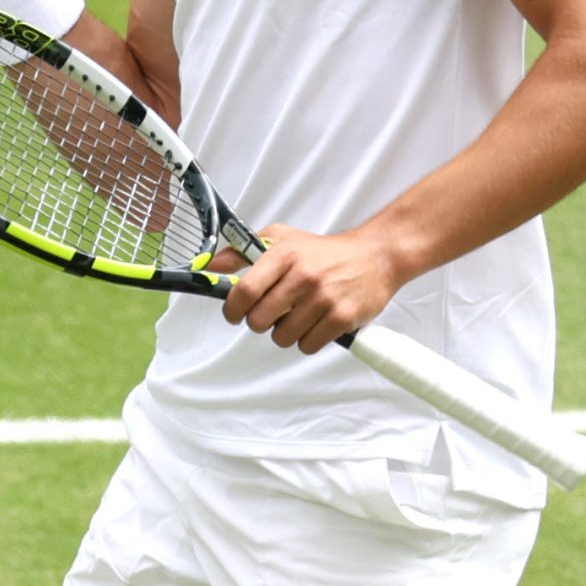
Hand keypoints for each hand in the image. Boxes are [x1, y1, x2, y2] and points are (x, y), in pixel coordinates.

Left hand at [219, 226, 403, 354]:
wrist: (375, 256)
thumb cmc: (322, 251)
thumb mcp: (281, 239)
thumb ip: (242, 252)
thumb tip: (210, 267)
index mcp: (284, 255)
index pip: (245, 291)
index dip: (233, 309)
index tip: (234, 313)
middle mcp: (303, 276)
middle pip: (259, 321)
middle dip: (260, 323)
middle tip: (271, 314)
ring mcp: (323, 299)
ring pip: (283, 337)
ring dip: (285, 333)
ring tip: (297, 317)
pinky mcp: (342, 318)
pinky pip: (308, 346)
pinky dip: (307, 341)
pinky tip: (315, 324)